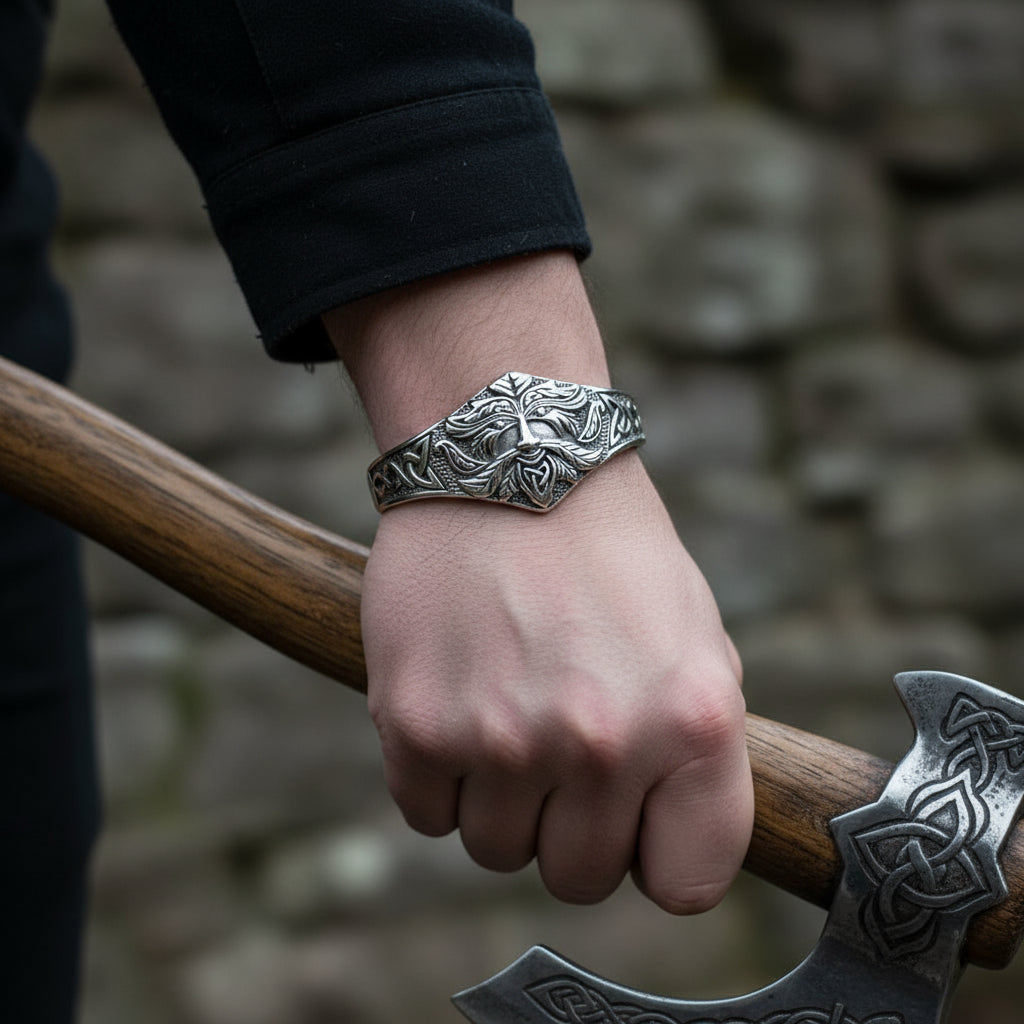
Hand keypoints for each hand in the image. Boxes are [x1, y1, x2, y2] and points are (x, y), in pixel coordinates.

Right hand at [360, 451, 751, 912]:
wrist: (512, 462)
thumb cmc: (612, 554)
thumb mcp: (697, 642)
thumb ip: (695, 756)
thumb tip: (670, 847)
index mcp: (692, 720)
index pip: (686, 885)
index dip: (659, 856)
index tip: (640, 825)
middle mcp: (602, 741)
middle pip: (579, 877)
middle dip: (573, 827)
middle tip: (562, 751)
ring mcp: (502, 738)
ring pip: (496, 850)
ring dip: (502, 800)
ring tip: (509, 712)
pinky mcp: (415, 724)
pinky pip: (428, 815)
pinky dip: (441, 777)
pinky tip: (459, 704)